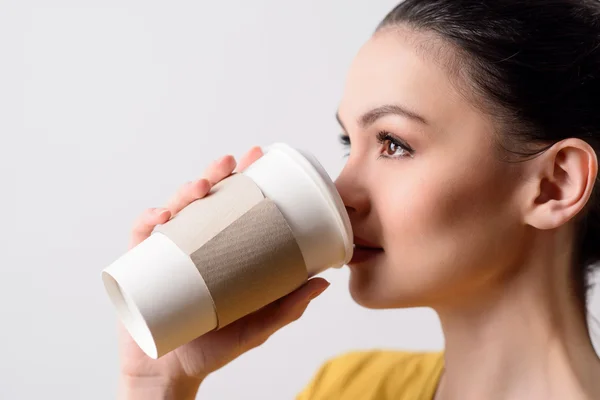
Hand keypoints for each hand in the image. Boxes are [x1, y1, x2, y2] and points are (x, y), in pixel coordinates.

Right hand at [118, 146, 329, 397]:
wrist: (171, 373)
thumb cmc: (213, 347)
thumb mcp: (257, 325)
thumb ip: (287, 307)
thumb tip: (323, 283)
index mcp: (217, 250)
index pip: (230, 206)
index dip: (242, 177)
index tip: (257, 158)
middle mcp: (192, 245)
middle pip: (202, 201)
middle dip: (216, 174)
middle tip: (232, 162)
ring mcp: (165, 254)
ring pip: (173, 210)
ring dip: (185, 191)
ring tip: (203, 187)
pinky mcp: (138, 268)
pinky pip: (139, 238)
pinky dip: (147, 223)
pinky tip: (161, 218)